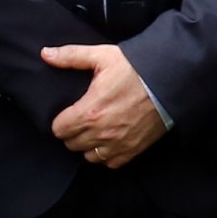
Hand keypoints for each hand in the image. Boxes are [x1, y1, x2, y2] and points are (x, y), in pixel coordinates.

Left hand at [42, 43, 166, 166]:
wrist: (170, 80)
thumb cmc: (136, 68)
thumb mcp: (101, 56)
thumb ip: (71, 56)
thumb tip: (46, 54)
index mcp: (89, 111)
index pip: (59, 129)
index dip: (60, 121)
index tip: (66, 114)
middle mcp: (101, 133)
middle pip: (71, 144)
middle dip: (72, 132)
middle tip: (79, 119)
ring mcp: (118, 144)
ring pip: (89, 156)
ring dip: (88, 145)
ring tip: (94, 130)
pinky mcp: (133, 150)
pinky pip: (110, 163)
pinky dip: (107, 155)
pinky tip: (109, 140)